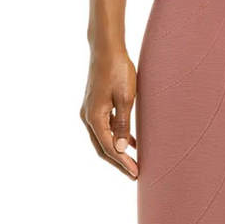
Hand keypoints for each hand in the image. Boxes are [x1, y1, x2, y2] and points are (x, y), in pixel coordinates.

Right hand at [80, 49, 138, 178]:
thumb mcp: (125, 99)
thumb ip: (123, 125)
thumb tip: (120, 149)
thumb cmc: (118, 70)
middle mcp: (88, 117)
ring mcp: (90, 112)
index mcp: (94, 118)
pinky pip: (105, 129)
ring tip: (133, 162)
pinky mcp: (95, 106)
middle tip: (134, 174)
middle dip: (118, 163)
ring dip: (117, 152)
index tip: (136, 173)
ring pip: (103, 140)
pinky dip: (116, 138)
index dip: (123, 163)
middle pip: (102, 148)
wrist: (106, 49)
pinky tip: (131, 144)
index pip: (109, 148)